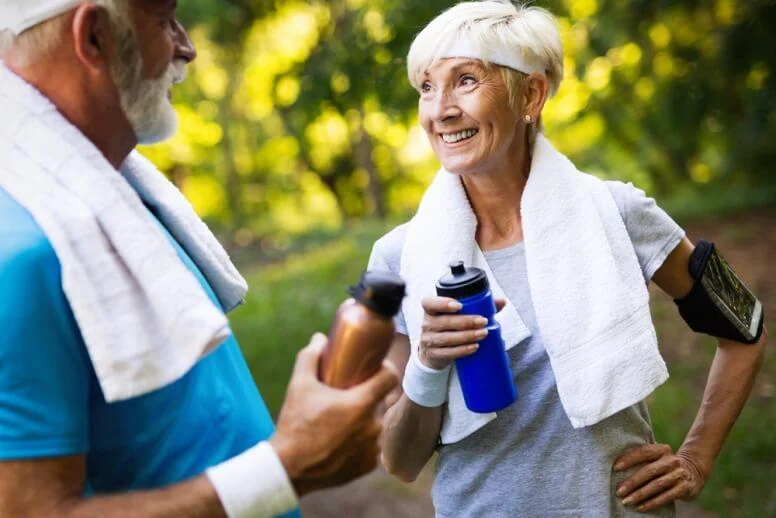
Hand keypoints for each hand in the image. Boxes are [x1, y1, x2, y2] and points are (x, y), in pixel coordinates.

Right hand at [270, 333, 398, 495]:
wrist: (288, 469)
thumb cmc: (295, 425)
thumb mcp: (299, 385)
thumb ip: (310, 357)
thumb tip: (319, 339)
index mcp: (362, 404)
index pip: (390, 377)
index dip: (384, 368)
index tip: (374, 367)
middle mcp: (373, 426)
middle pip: (378, 401)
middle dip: (365, 395)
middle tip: (345, 394)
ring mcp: (372, 448)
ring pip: (374, 424)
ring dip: (362, 419)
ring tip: (340, 419)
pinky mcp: (367, 466)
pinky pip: (370, 445)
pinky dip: (359, 441)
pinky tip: (341, 439)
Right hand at [418, 297, 505, 369]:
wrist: (435, 351)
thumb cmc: (450, 327)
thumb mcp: (457, 315)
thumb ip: (479, 305)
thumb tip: (502, 302)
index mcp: (430, 310)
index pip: (429, 303)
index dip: (442, 303)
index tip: (459, 305)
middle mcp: (427, 324)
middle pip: (445, 321)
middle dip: (466, 321)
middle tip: (483, 321)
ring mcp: (429, 340)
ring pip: (448, 338)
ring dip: (467, 336)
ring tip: (483, 333)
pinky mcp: (434, 354)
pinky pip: (448, 353)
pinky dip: (463, 350)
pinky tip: (474, 347)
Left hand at [614, 444, 706, 511]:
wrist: (693, 472)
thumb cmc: (664, 465)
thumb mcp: (657, 458)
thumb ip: (642, 459)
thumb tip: (615, 467)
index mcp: (662, 450)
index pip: (643, 452)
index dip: (629, 459)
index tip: (615, 468)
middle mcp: (671, 460)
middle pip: (649, 471)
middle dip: (632, 482)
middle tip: (619, 491)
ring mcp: (679, 474)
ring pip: (657, 485)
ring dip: (640, 494)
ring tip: (626, 501)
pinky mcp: (684, 488)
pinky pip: (666, 497)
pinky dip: (652, 503)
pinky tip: (640, 507)